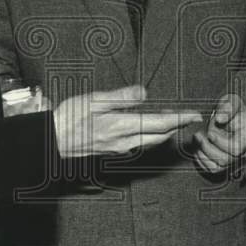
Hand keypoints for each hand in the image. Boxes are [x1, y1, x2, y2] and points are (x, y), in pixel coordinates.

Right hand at [52, 85, 200, 158]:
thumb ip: (121, 97)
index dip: (180, 119)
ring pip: (150, 142)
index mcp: (121, 126)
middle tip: (185, 114)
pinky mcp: (112, 153)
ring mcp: (119, 150)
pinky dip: (150, 136)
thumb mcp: (94, 100)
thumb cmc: (69, 118)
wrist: (51, 142)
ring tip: (170, 119)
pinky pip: (139, 145)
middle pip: (160, 136)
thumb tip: (144, 93)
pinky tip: (147, 128)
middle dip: (175, 126)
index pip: (160, 124)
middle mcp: (124, 142)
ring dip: (163, 132)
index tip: (194, 115)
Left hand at [192, 93, 245, 173]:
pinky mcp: (222, 164)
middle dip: (208, 147)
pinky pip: (210, 168)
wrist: (225, 115)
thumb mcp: (232, 101)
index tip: (210, 132)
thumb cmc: (230, 107)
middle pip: (225, 160)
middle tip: (198, 134)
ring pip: (217, 166)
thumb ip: (228, 107)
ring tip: (196, 138)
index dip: (221, 142)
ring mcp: (232, 159)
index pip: (236, 149)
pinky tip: (197, 147)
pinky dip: (201, 159)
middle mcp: (242, 152)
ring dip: (203, 153)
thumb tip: (220, 118)